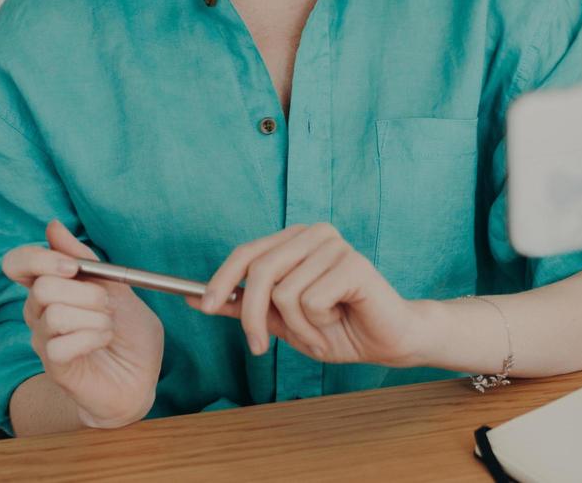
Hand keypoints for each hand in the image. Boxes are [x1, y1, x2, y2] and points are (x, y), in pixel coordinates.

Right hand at [2, 219, 164, 428]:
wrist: (141, 376)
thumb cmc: (129, 332)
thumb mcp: (117, 287)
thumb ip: (85, 260)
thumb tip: (53, 226)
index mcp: (53, 286)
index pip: (18, 263)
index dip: (40, 259)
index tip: (74, 268)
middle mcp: (39, 311)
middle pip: (42, 287)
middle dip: (87, 292)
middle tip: (108, 305)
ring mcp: (43, 339)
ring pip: (54, 314)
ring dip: (95, 317)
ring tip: (109, 327)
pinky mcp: (53, 364)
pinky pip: (62, 343)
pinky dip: (93, 338)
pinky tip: (102, 343)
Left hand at [188, 222, 425, 367]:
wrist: (386, 341)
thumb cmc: (337, 328)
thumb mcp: (280, 321)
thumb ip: (243, 306)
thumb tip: (195, 297)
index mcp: (296, 240)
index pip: (247, 252)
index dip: (221, 279)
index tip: (205, 307)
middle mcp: (314, 234)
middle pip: (260, 271)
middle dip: (252, 316)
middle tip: (258, 347)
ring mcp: (335, 246)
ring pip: (284, 293)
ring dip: (296, 327)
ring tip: (317, 332)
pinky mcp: (353, 264)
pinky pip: (310, 301)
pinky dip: (316, 325)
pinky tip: (335, 323)